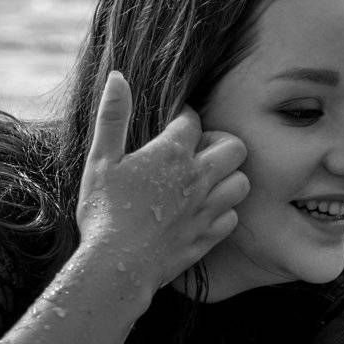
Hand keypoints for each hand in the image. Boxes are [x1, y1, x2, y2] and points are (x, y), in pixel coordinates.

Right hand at [76, 71, 246, 290]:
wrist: (117, 267)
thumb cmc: (103, 212)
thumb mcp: (101, 160)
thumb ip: (113, 116)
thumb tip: (118, 76)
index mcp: (172, 154)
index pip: (193, 119)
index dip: (183, 117)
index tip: (172, 123)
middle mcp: (198, 179)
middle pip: (234, 147)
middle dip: (221, 142)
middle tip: (198, 150)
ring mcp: (206, 210)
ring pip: (242, 183)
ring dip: (228, 177)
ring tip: (205, 180)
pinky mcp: (208, 237)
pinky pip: (232, 217)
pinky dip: (223, 211)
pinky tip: (203, 211)